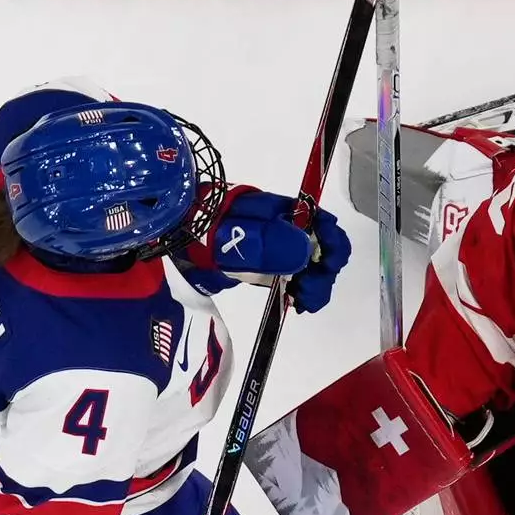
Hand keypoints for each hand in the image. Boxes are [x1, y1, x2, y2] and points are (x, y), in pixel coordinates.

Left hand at [209, 190, 351, 312]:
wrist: (182, 238)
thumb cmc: (206, 232)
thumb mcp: (235, 237)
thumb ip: (268, 243)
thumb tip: (304, 251)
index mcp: (283, 212)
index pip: (324, 222)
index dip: (333, 243)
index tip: (325, 267)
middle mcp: (289, 228)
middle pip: (324, 247)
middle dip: (323, 272)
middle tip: (305, 291)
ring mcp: (281, 247)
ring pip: (315, 266)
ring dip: (316, 285)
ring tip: (301, 301)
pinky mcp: (273, 264)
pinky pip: (299, 277)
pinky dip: (305, 292)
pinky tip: (298, 302)